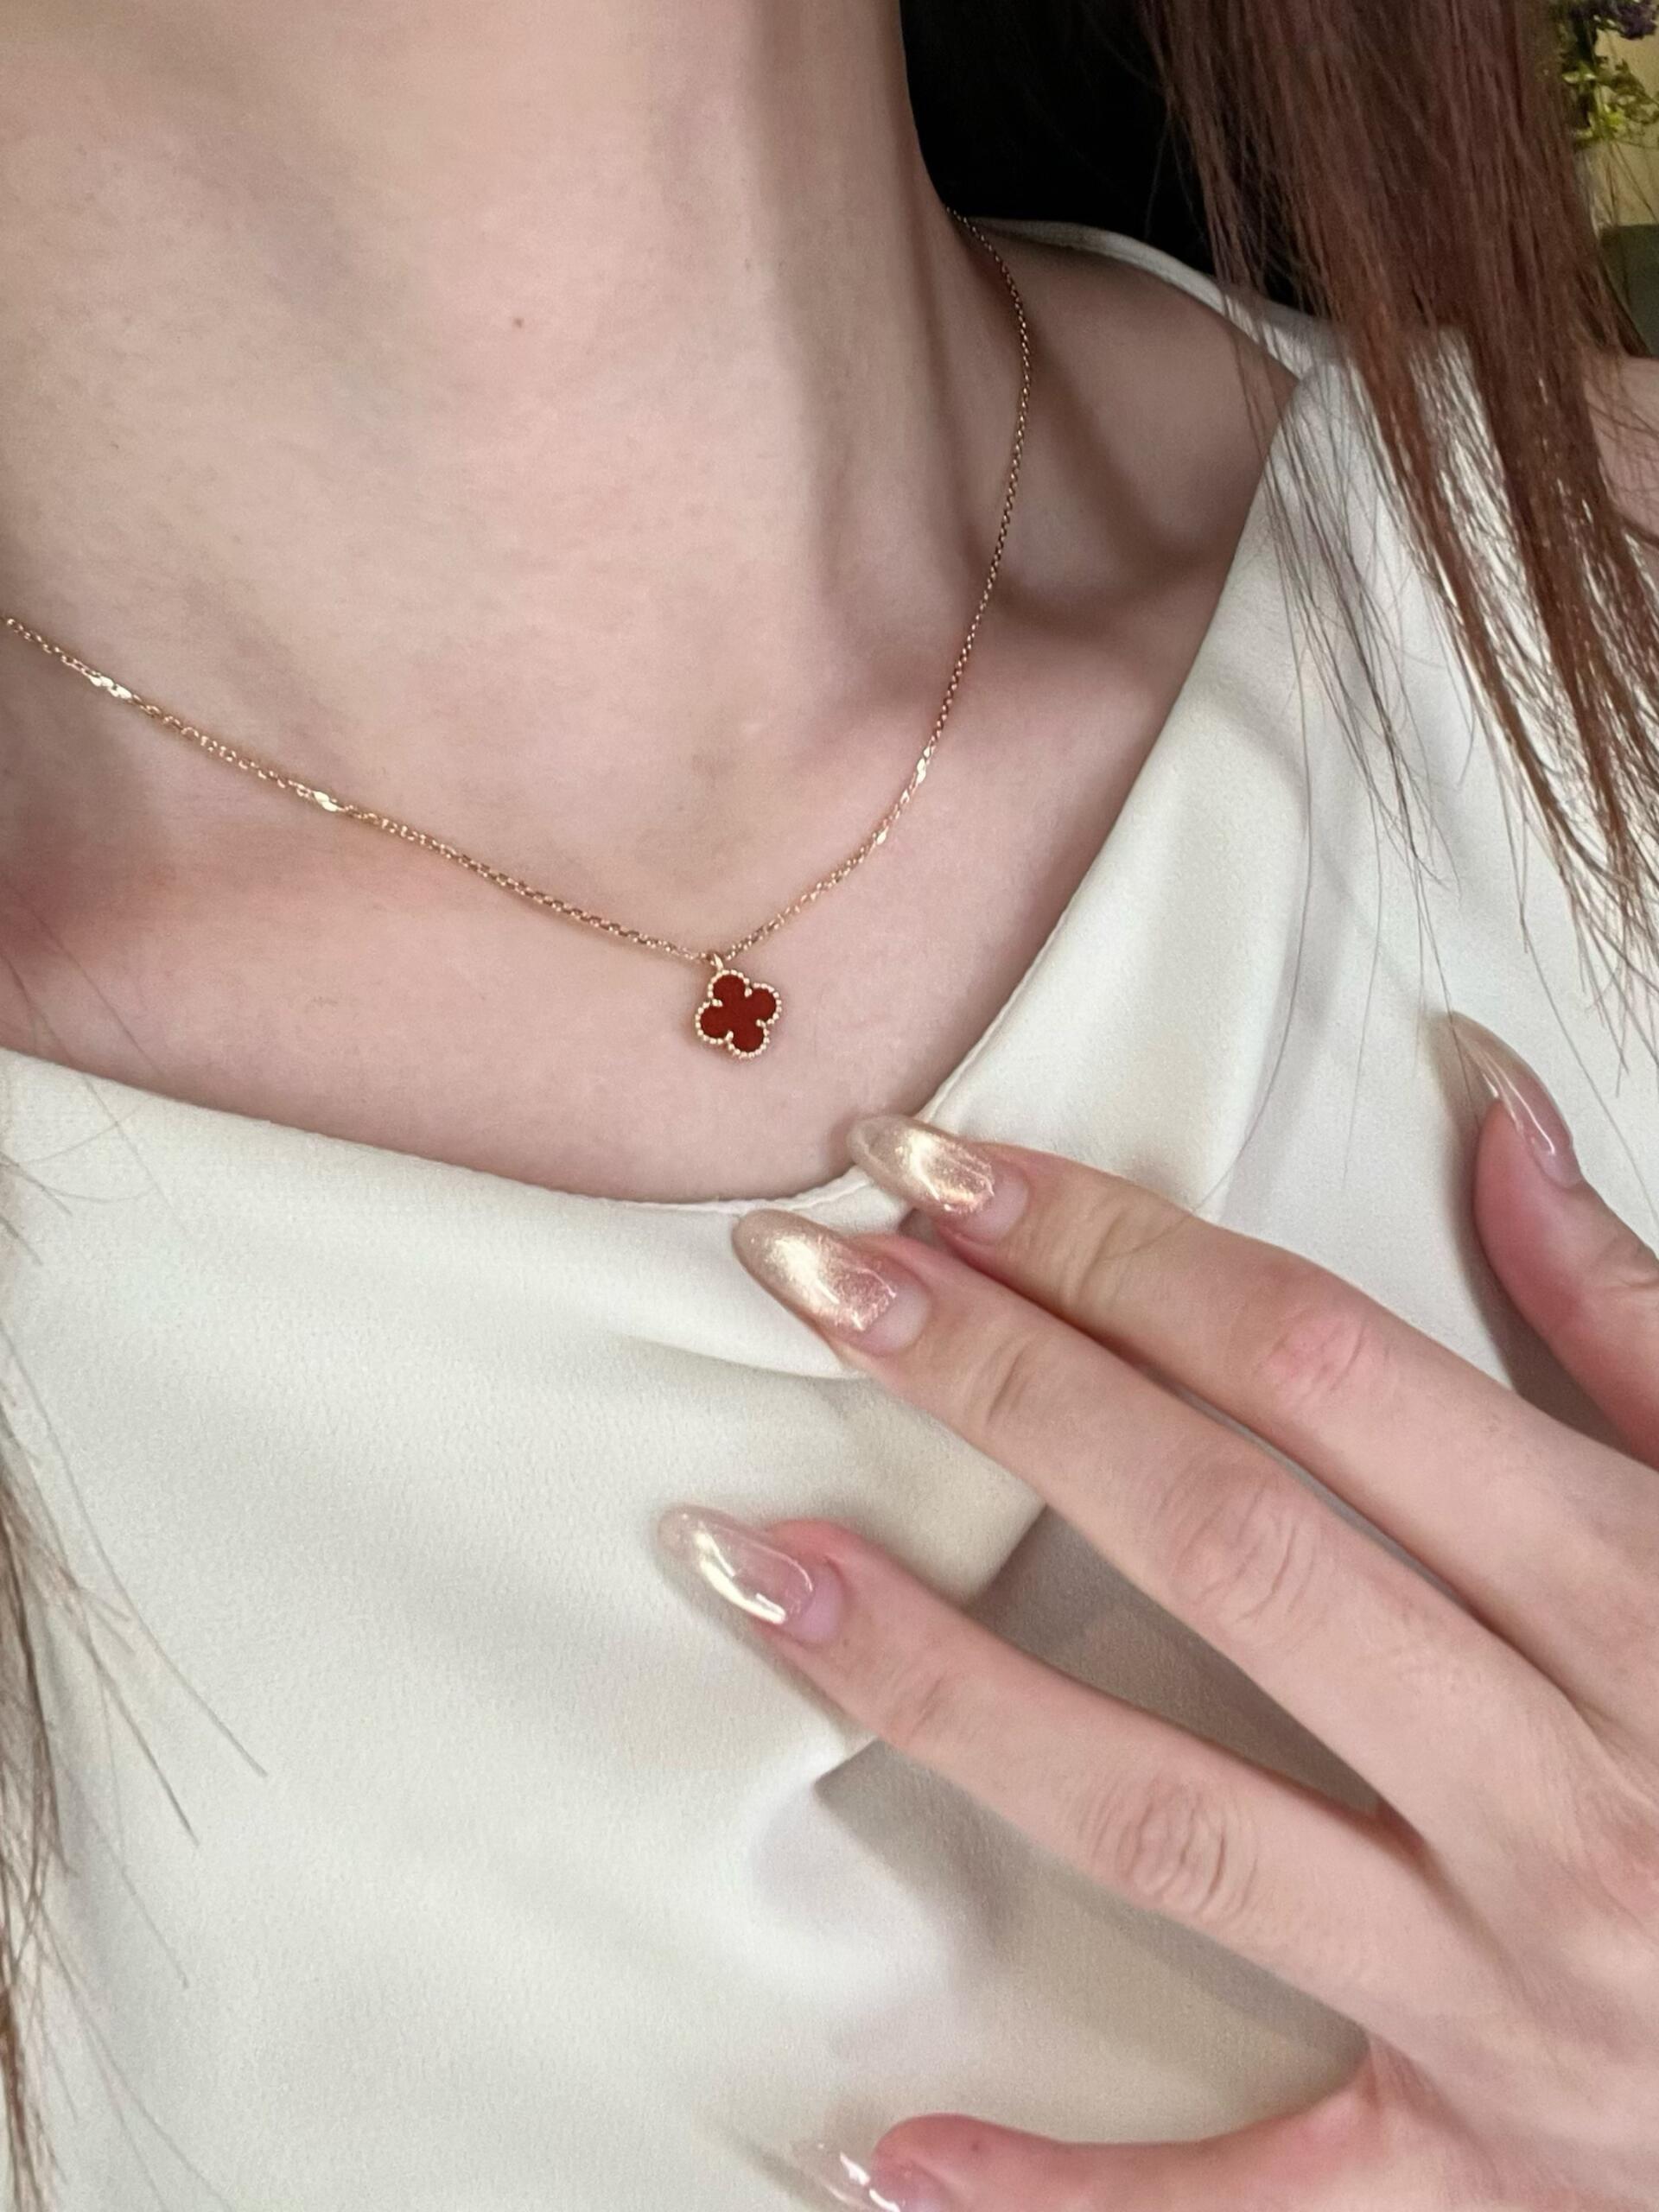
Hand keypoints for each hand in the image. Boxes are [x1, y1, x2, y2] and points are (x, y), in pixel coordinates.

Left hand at [660, 1018, 1658, 2210]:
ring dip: (938, 1685)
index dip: (1112, 1245)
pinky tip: (877, 2143)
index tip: (939, 1167)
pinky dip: (1061, 2193)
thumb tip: (1495, 1119)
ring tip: (750, 1565)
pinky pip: (1252, 2200)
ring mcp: (1510, 1994)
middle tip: (807, 1276)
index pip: (1313, 1370)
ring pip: (1170, 1818)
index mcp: (1642, 1596)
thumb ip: (1633, 1320)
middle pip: (1216, 1542)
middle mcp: (1563, 1784)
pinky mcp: (1482, 2176)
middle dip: (997, 1386)